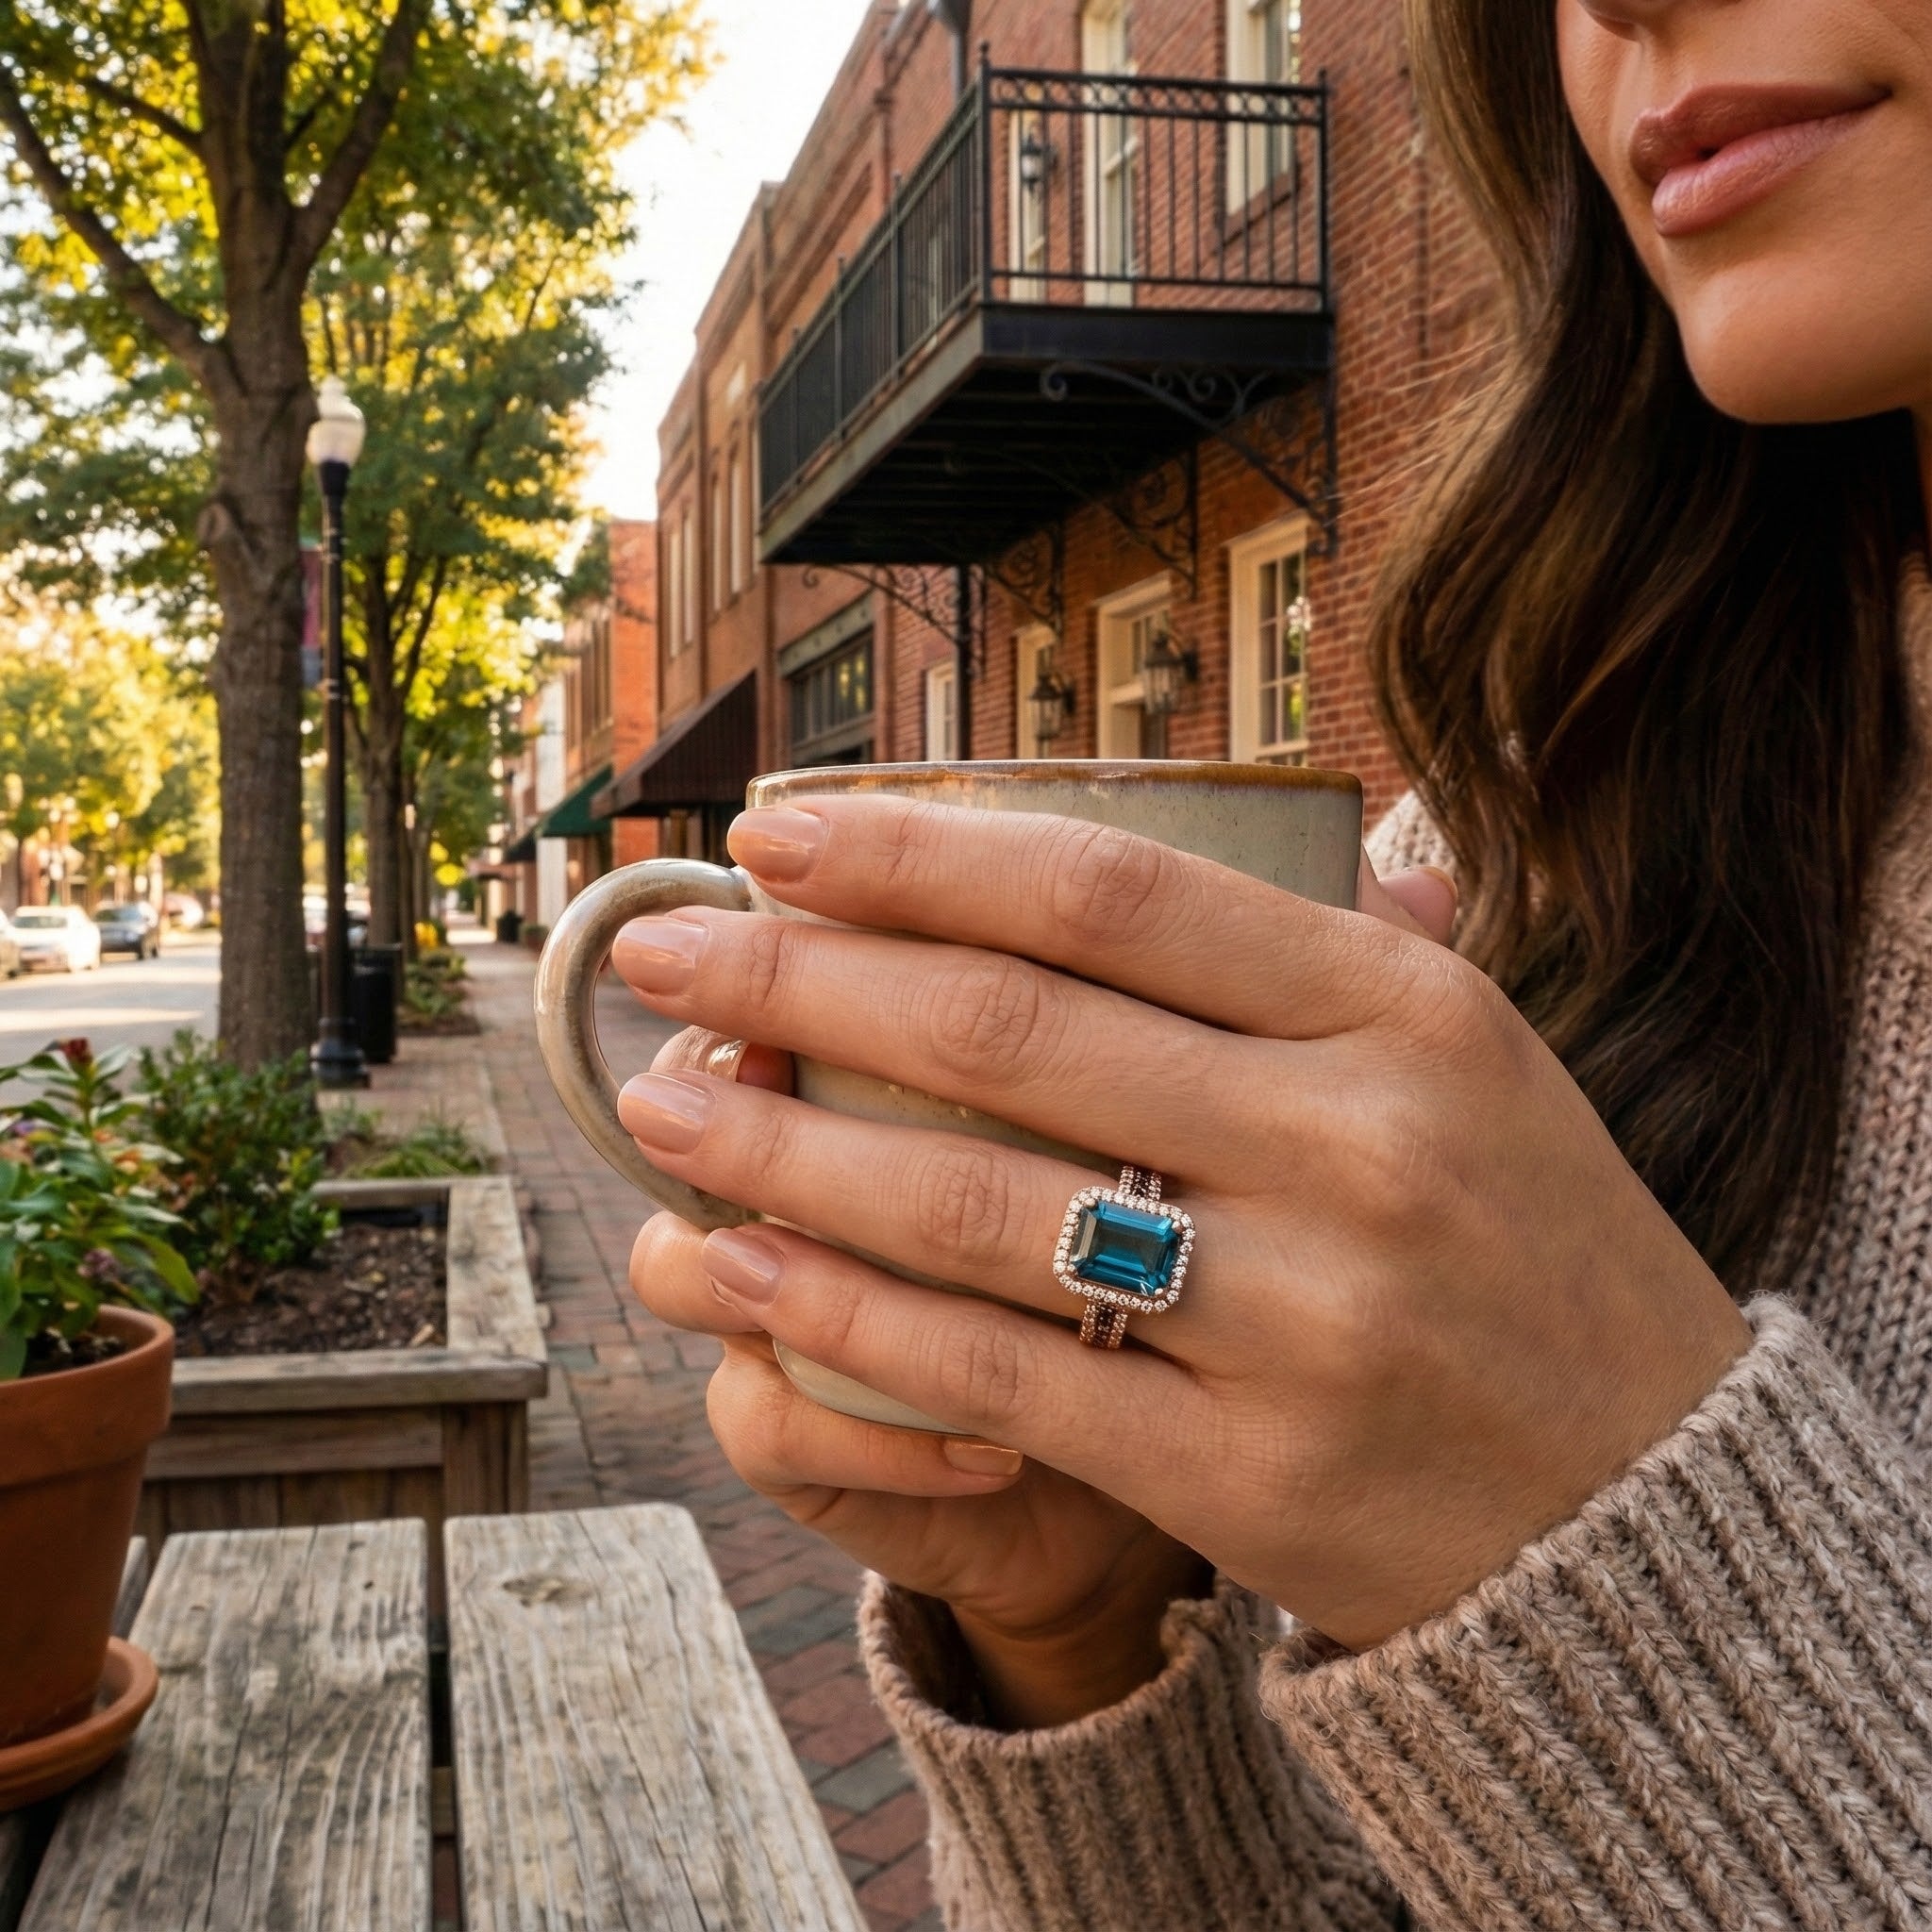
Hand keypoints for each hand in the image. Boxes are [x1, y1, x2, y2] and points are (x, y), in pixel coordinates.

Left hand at [628, 853, 1455, 1722]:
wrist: (1646, 1513)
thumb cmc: (1532, 1253)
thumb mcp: (1475, 1064)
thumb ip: (1323, 952)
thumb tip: (1122, 845)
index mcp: (1403, 1012)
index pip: (1110, 890)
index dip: (916, 852)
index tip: (776, 836)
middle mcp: (1352, 1145)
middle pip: (1007, 1030)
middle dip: (796, 979)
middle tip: (658, 948)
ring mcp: (1300, 1317)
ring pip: (972, 1202)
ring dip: (779, 1146)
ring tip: (656, 1102)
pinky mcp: (1243, 1473)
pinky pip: (996, 1372)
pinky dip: (844, 1315)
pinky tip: (735, 1267)